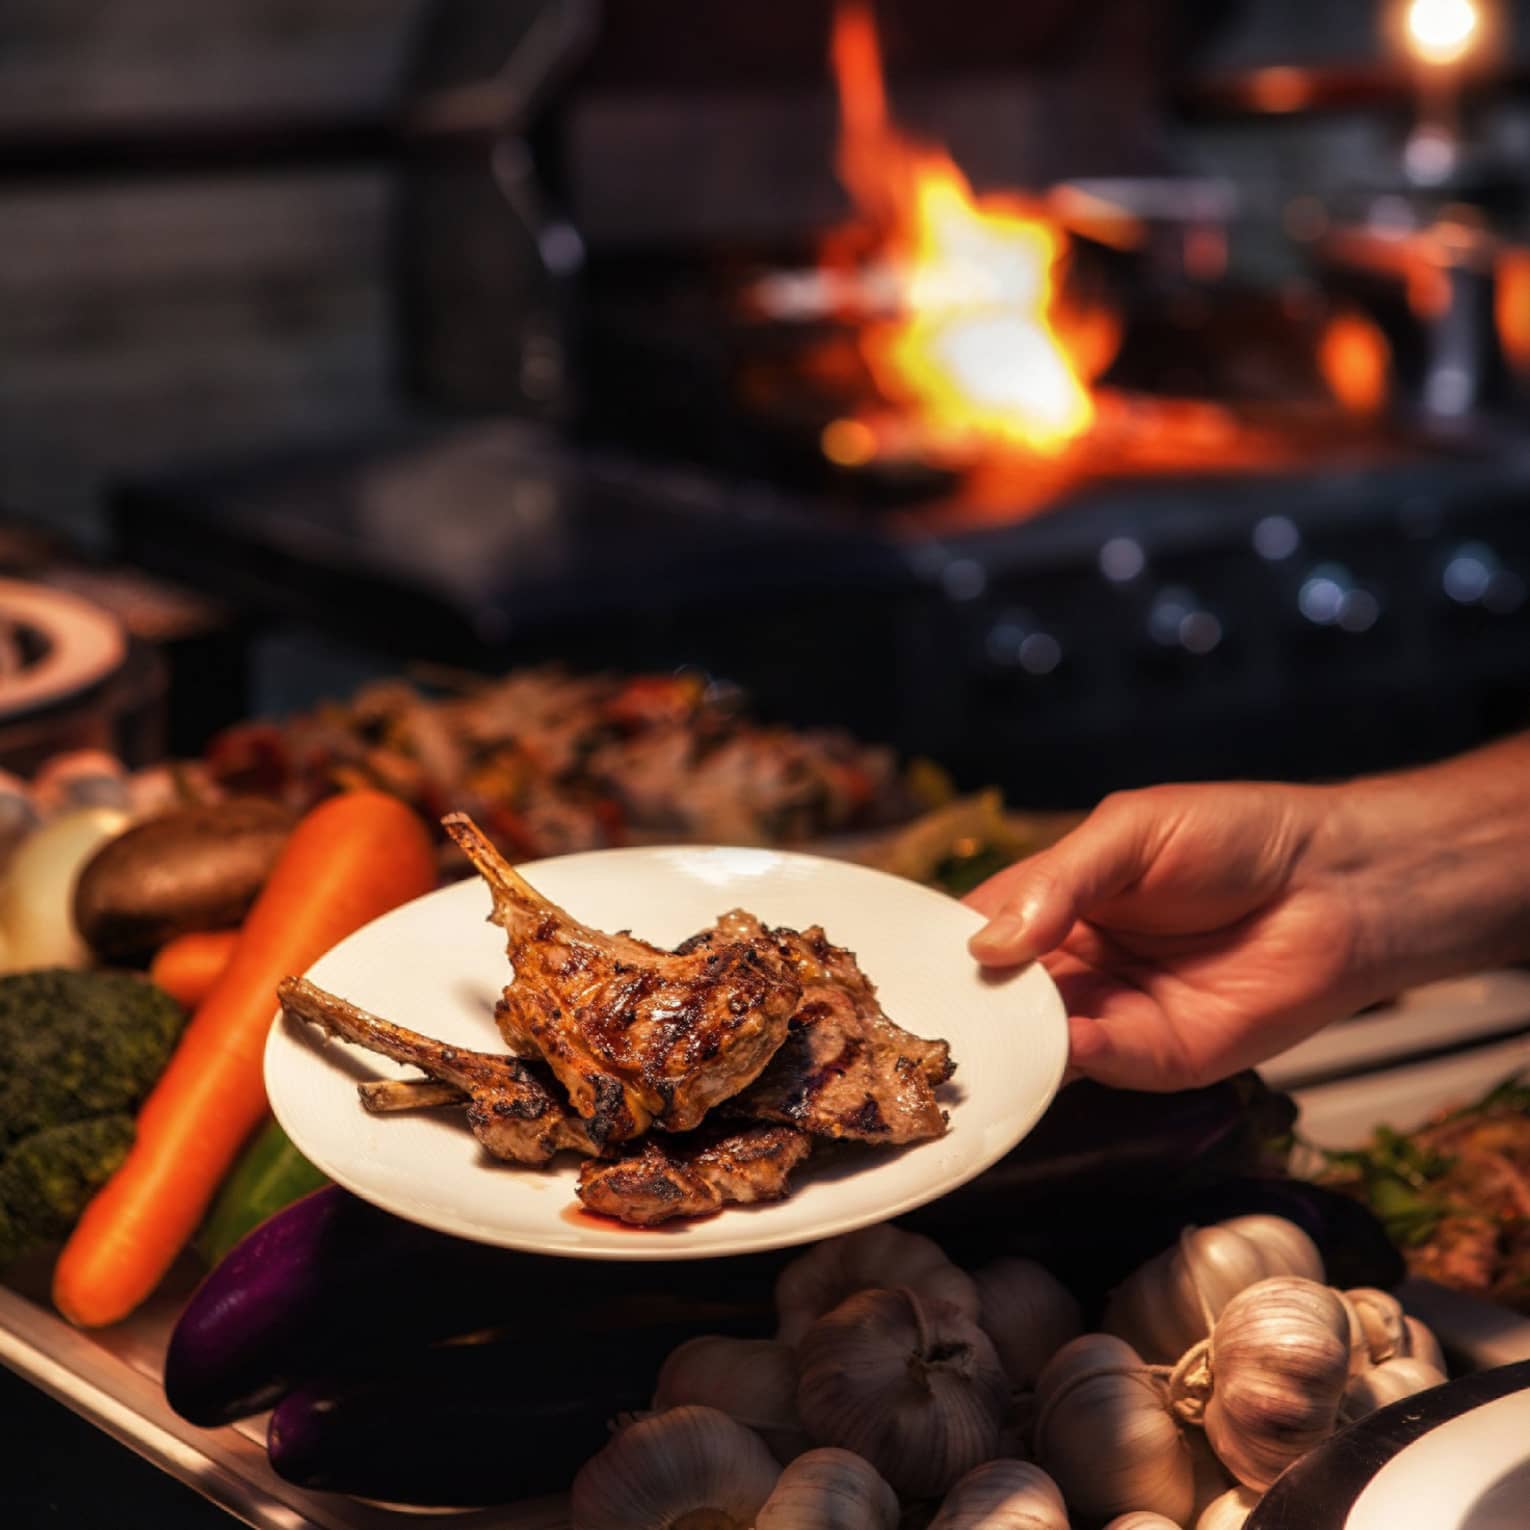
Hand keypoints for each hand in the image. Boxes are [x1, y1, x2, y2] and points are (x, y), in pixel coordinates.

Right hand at [964, 782, 1370, 1091]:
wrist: (1338, 883)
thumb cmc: (1237, 836)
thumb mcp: (1130, 832)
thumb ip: (1057, 883)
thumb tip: (988, 944)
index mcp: (1055, 904)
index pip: (979, 932)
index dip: (944, 950)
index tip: (905, 969)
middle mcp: (1075, 965)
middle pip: (1000, 997)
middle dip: (969, 1009)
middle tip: (926, 1021)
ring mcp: (1114, 1013)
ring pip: (1040, 1040)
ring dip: (1011, 1043)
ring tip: (982, 1037)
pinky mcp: (1159, 1057)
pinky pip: (1101, 1063)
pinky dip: (1072, 1059)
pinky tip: (1059, 1041)